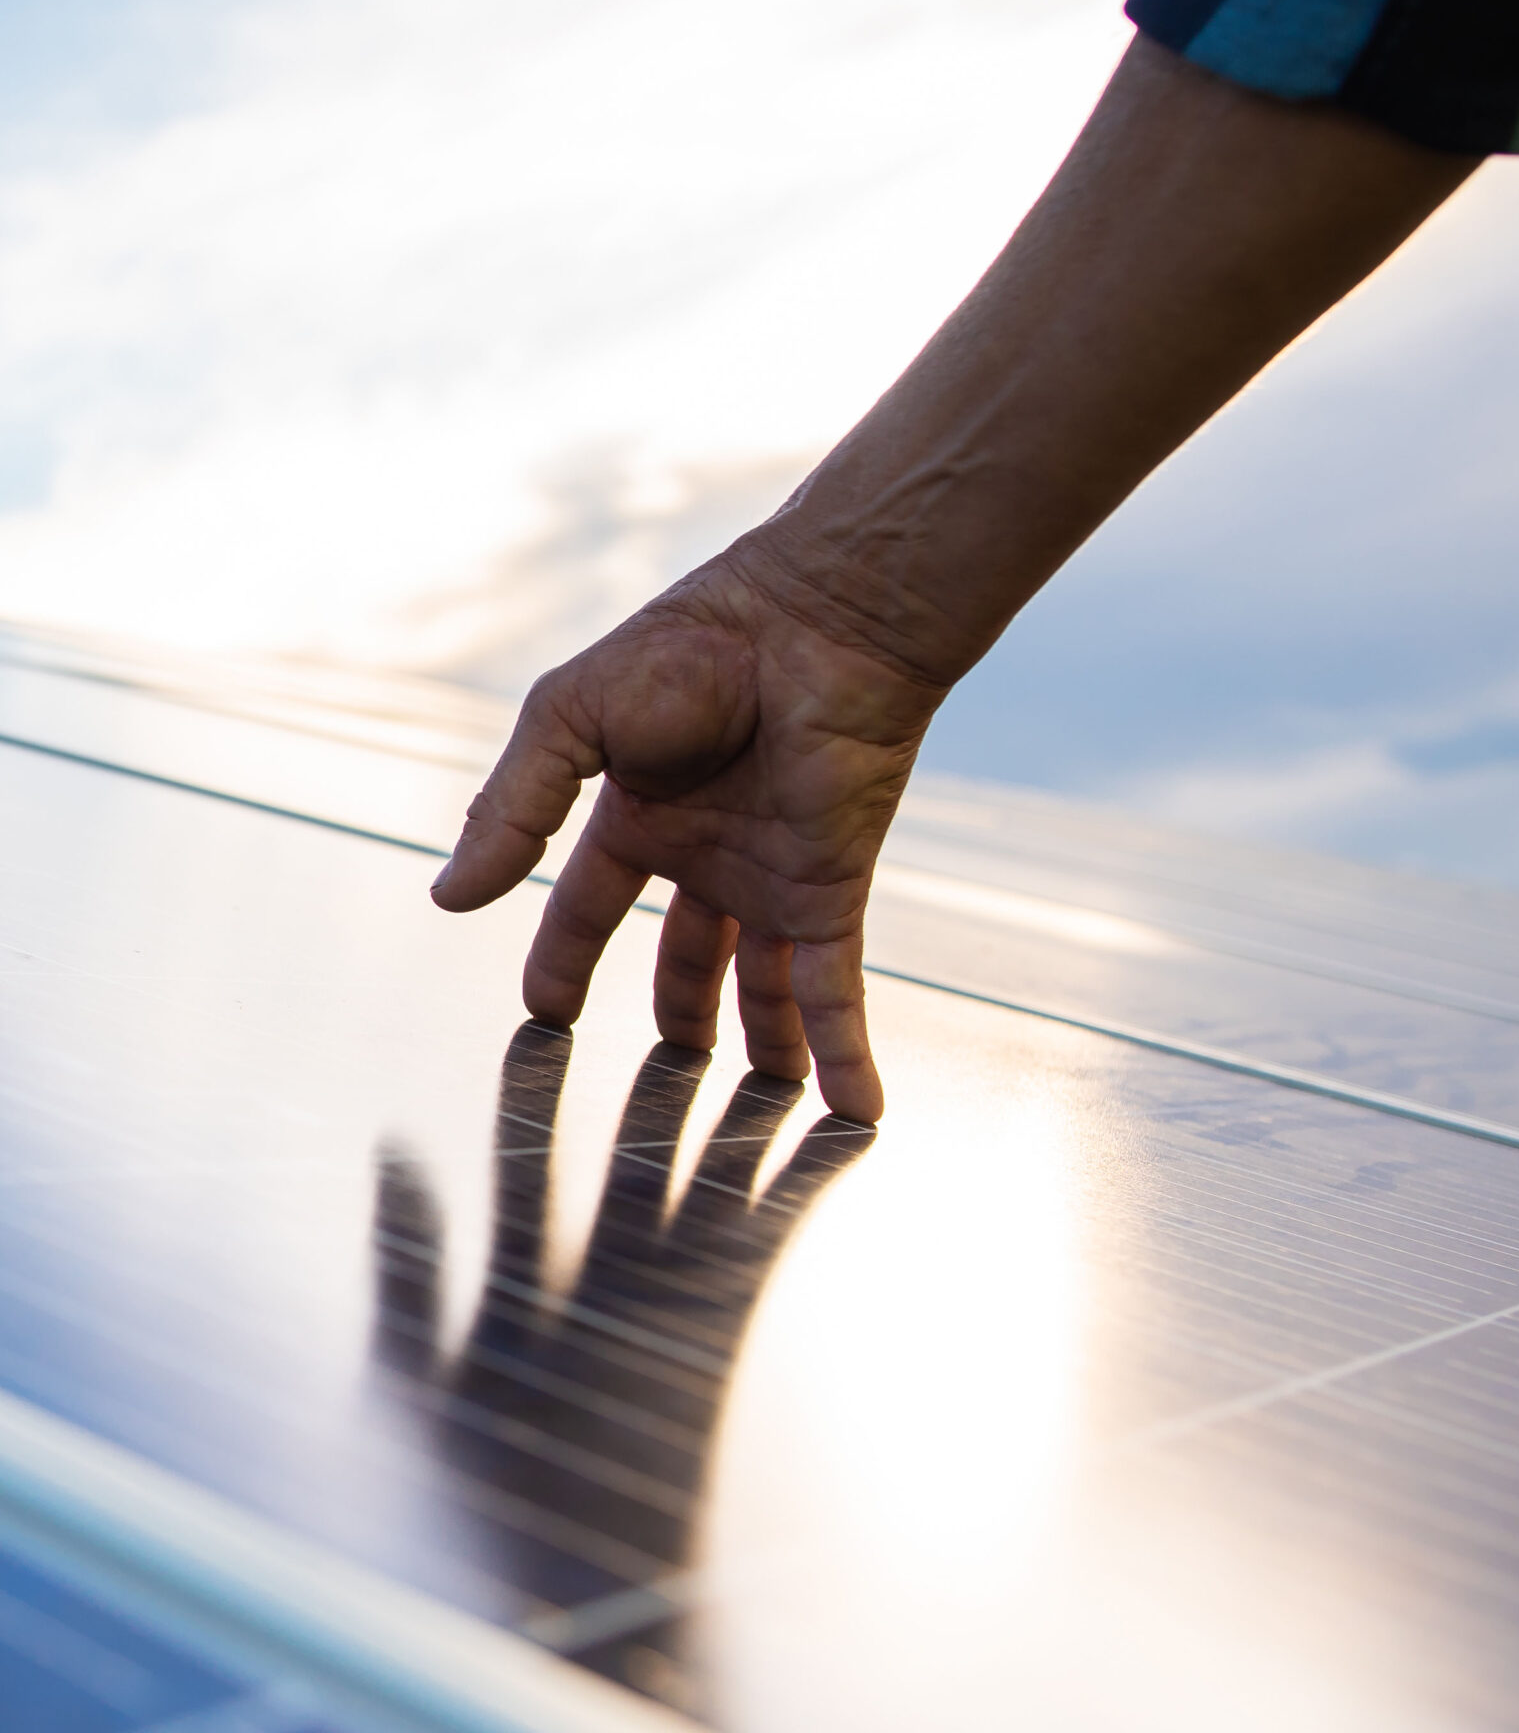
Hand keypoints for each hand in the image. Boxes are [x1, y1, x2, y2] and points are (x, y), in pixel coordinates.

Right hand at [429, 531, 944, 1122]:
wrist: (814, 624)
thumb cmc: (695, 647)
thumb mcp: (570, 719)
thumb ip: (512, 808)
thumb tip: (448, 896)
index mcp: (642, 806)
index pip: (592, 900)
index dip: (567, 955)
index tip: (548, 1011)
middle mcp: (710, 849)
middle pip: (689, 954)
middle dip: (681, 1013)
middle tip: (669, 1072)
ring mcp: (774, 875)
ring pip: (766, 984)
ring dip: (768, 1043)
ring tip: (766, 1104)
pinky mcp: (831, 890)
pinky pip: (835, 991)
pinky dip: (845, 1052)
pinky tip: (857, 1108)